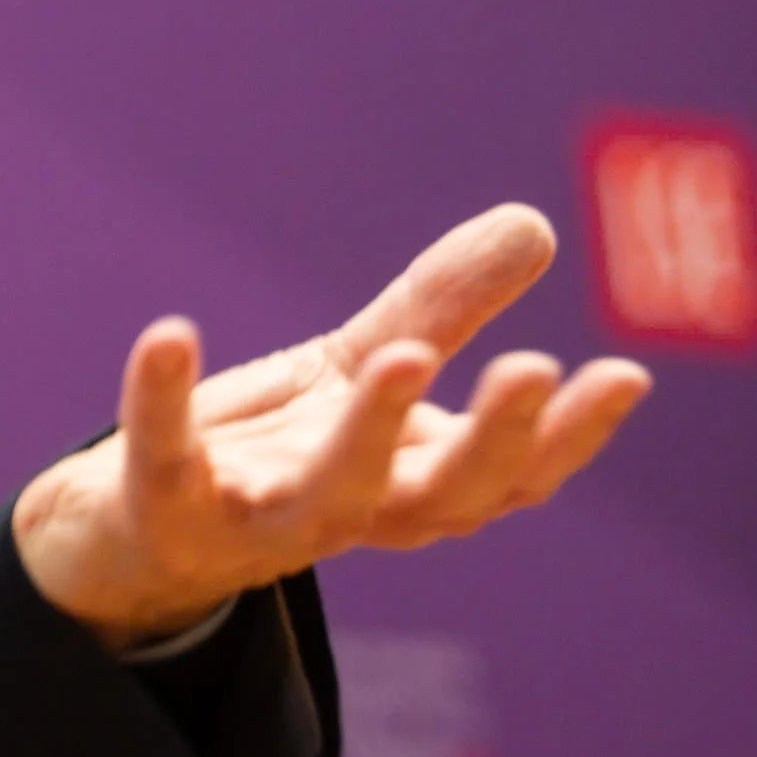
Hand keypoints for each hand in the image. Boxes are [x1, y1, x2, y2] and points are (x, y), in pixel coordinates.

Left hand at [11, 205, 649, 650]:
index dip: (569, 437)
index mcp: (407, 484)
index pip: (509, 478)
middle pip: (440, 499)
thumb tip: (535, 224)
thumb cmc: (272, 449)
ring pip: (326, 500)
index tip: (623, 375)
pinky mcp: (162, 507)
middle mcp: (347, 515)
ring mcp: (255, 522)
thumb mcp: (358, 372)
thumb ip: (439, 309)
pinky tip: (167, 333)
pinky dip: (161, 398)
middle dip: (491, 440)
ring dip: (368, 434)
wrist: (133, 531)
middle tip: (535, 369)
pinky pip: (162, 454)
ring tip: (398, 357)